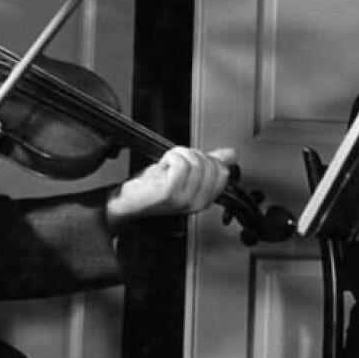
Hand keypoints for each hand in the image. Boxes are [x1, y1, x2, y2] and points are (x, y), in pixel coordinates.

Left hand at [105, 146, 238, 230]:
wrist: (127, 200)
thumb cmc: (152, 189)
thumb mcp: (185, 172)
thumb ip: (210, 163)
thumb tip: (231, 154)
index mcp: (205, 199)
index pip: (222, 172)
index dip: (205, 158)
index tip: (189, 161)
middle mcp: (197, 203)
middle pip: (210, 165)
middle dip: (191, 155)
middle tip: (174, 164)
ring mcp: (184, 199)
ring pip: (194, 162)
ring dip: (177, 156)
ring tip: (166, 167)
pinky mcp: (170, 193)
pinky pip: (180, 163)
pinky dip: (169, 158)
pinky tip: (161, 168)